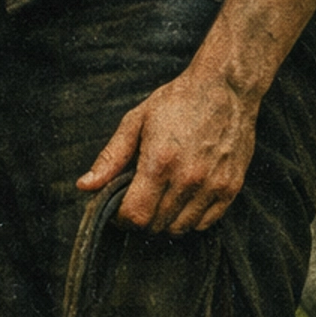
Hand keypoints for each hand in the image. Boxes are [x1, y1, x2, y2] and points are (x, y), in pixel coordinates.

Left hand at [77, 65, 256, 235]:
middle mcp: (188, 178)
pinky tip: (183, 199)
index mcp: (160, 162)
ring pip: (180, 228)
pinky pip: (205, 223)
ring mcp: (212, 185)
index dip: (121, 217)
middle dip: (141, 218)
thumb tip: (84, 186)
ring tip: (161, 198)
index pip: (135, 215)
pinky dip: (190, 219)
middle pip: (156, 225)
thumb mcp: (136, 122)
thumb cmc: (178, 101)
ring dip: (165, 221)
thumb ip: (110, 158)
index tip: (119, 208)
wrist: (225, 88)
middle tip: (139, 199)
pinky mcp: (231, 188)